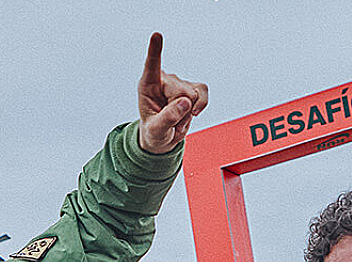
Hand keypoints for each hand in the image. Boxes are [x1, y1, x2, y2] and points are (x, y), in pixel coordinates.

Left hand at [136, 33, 209, 153]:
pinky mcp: (192, 87)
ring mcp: (179, 82)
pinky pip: (203, 92)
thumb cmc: (154, 131)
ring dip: (189, 112)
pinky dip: (201, 105)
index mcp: (148, 85)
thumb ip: (168, 117)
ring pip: (194, 95)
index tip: (156, 35)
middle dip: (181, 111)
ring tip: (177, 117)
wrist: (163, 136)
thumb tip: (185, 102)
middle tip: (171, 120)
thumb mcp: (156, 130)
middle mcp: (164, 79)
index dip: (155, 50)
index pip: (152, 65)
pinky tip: (192, 111)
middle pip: (182, 92)